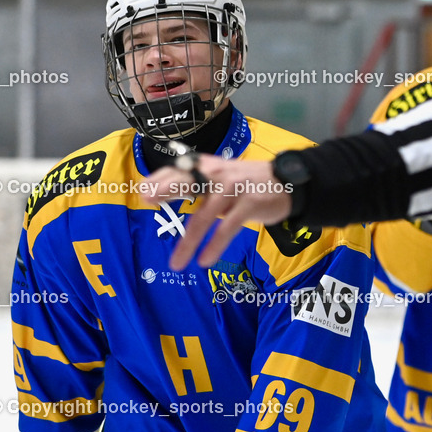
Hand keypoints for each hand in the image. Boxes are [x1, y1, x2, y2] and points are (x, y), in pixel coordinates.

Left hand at [141, 154, 291, 269]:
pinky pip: (227, 229)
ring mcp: (234, 189)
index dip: (160, 179)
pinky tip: (204, 260)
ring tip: (176, 263)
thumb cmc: (248, 183)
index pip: (179, 170)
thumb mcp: (220, 177)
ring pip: (204, 216)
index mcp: (208, 167)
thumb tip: (156, 192)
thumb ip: (194, 184)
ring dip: (188, 242)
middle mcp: (218, 174)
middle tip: (147, 198)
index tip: (143, 193)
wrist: (288, 183)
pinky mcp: (249, 205)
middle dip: (167, 189)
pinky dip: (214, 246)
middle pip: (188, 181)